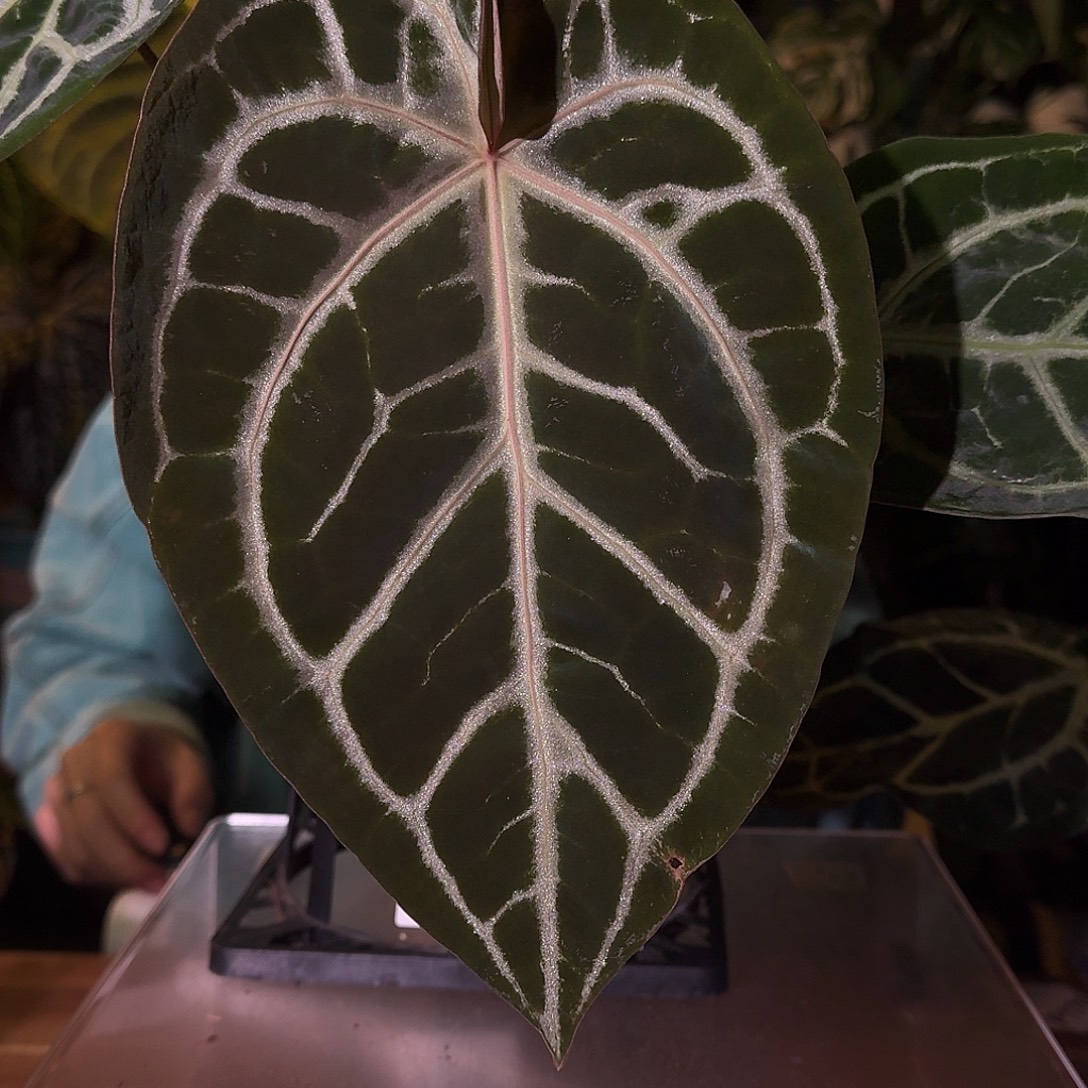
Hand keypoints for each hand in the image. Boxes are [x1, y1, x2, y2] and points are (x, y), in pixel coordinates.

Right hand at [34, 717, 212, 892]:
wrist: (139, 757)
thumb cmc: (166, 761)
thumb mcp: (192, 766)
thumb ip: (193, 794)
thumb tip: (189, 830)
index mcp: (111, 738)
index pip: (111, 781)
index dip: (134, 818)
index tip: (162, 847)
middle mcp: (74, 762)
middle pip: (88, 819)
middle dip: (124, 858)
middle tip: (158, 881)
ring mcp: (56, 792)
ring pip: (74, 844)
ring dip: (111, 873)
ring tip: (150, 883)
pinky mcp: (51, 822)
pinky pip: (66, 859)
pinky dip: (96, 876)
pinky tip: (126, 879)